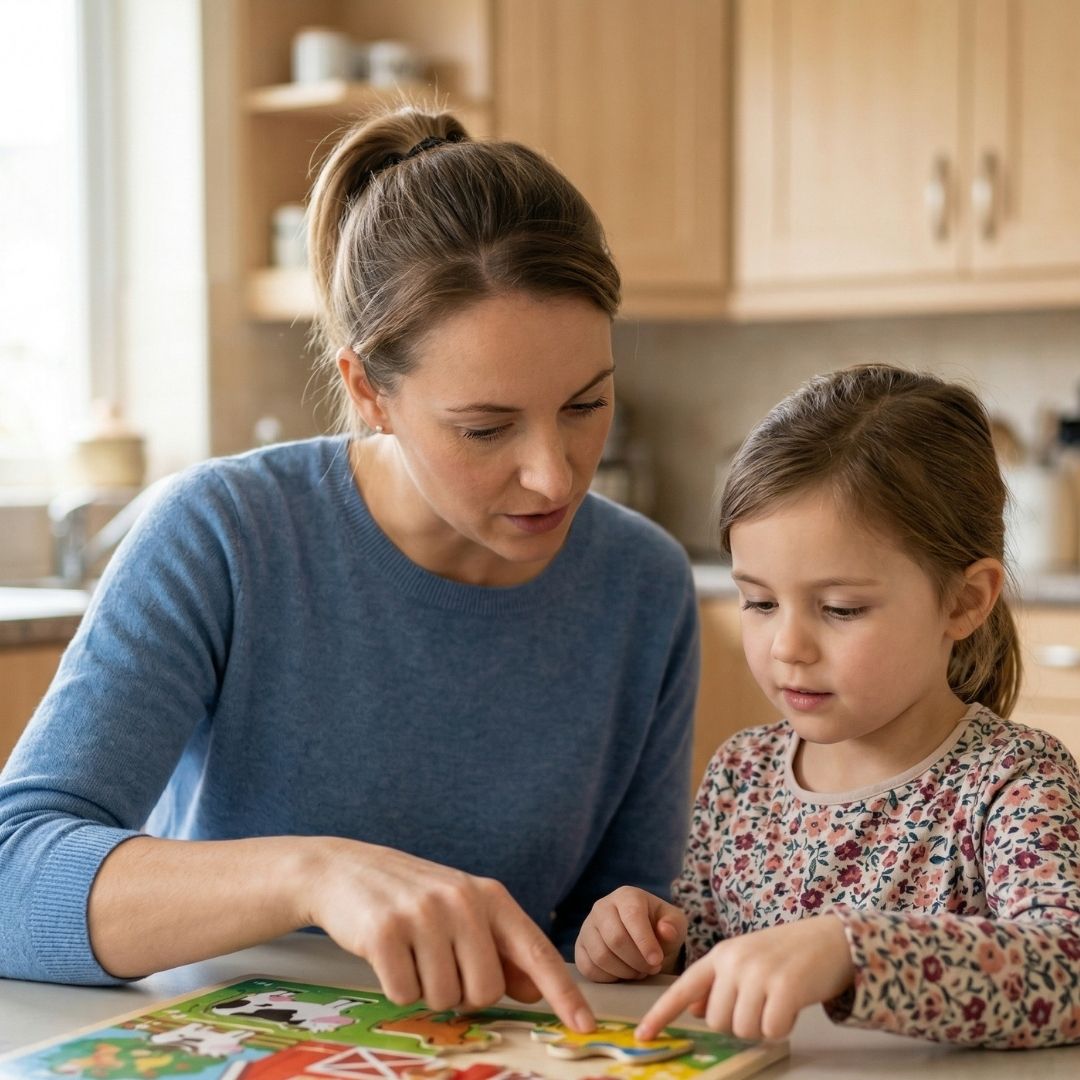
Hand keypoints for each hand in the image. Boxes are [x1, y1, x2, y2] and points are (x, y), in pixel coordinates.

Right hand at [299, 839, 594, 1031]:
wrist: (345, 870)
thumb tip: (533, 991)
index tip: (583, 1026)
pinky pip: (405, 995)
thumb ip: (499, 949)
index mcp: (490, 896)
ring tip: (411, 951)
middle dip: (461, 992)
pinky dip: (396, 987)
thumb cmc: (413, 897)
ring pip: (443, 998)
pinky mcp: (385, 932)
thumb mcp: (463, 912)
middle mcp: (462, 901)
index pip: (535, 951)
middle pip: (485, 991)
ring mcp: (423, 914)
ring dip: (425, 988)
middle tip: (438, 961)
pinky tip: (388, 954)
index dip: (562, 992)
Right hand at [575, 886, 686, 981]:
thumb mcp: (674, 924)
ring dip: (625, 971)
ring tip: (639, 970)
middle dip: (637, 960)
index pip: (632, 916)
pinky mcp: (580, 947)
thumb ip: (673, 926)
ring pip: (601, 956)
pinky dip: (609, 978)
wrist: (642, 941)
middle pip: (615, 939)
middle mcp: (602, 907)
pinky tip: (623, 974)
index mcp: (626, 896)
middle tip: (651, 968)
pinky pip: (589, 968)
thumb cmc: (659, 930)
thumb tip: (666, 931)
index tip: (657, 961)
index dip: (645, 941)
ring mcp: (587, 927)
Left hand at [635, 915, 853, 1042]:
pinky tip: (792, 1007)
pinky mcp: (784, 986)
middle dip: (737, 1023)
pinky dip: (782, 1028)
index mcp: (721, 954)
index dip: (661, 1014)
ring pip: (742, 1029)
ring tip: (777, 1002)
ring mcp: (759, 972)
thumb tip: (692, 1009)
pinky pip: (771, 1030)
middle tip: (760, 1005)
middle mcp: (734, 961)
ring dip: (761, 1026)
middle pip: (716, 1020)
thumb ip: (718, 983)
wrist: (831, 938)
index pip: (684, 988)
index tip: (642, 1036)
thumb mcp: (746, 961)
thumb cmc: (787, 955)